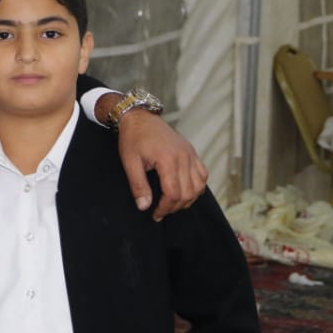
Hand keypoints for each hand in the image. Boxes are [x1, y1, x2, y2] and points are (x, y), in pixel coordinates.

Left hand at [115, 106, 207, 220]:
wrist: (140, 117)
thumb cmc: (133, 138)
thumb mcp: (130, 162)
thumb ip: (138, 185)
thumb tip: (144, 207)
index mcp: (168, 159)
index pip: (173, 193)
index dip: (165, 208)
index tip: (156, 214)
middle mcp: (184, 157)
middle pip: (188, 192)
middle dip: (175, 207)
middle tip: (162, 211)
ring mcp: (190, 154)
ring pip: (199, 186)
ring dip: (188, 199)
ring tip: (172, 204)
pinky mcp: (192, 152)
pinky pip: (203, 174)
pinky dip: (197, 186)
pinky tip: (185, 191)